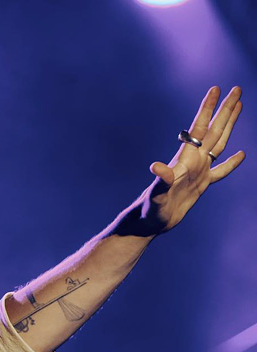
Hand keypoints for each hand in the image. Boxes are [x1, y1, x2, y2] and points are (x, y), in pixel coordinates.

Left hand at [122, 86, 244, 236]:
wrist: (150, 222)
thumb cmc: (150, 209)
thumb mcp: (156, 195)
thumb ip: (160, 181)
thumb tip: (156, 167)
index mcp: (185, 159)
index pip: (199, 128)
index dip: (207, 108)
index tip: (216, 89)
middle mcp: (193, 161)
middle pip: (213, 130)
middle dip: (225, 109)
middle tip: (236, 89)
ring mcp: (198, 172)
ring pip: (218, 143)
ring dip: (228, 125)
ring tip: (238, 107)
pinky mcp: (201, 185)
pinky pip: (220, 171)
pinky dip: (232, 163)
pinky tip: (241, 154)